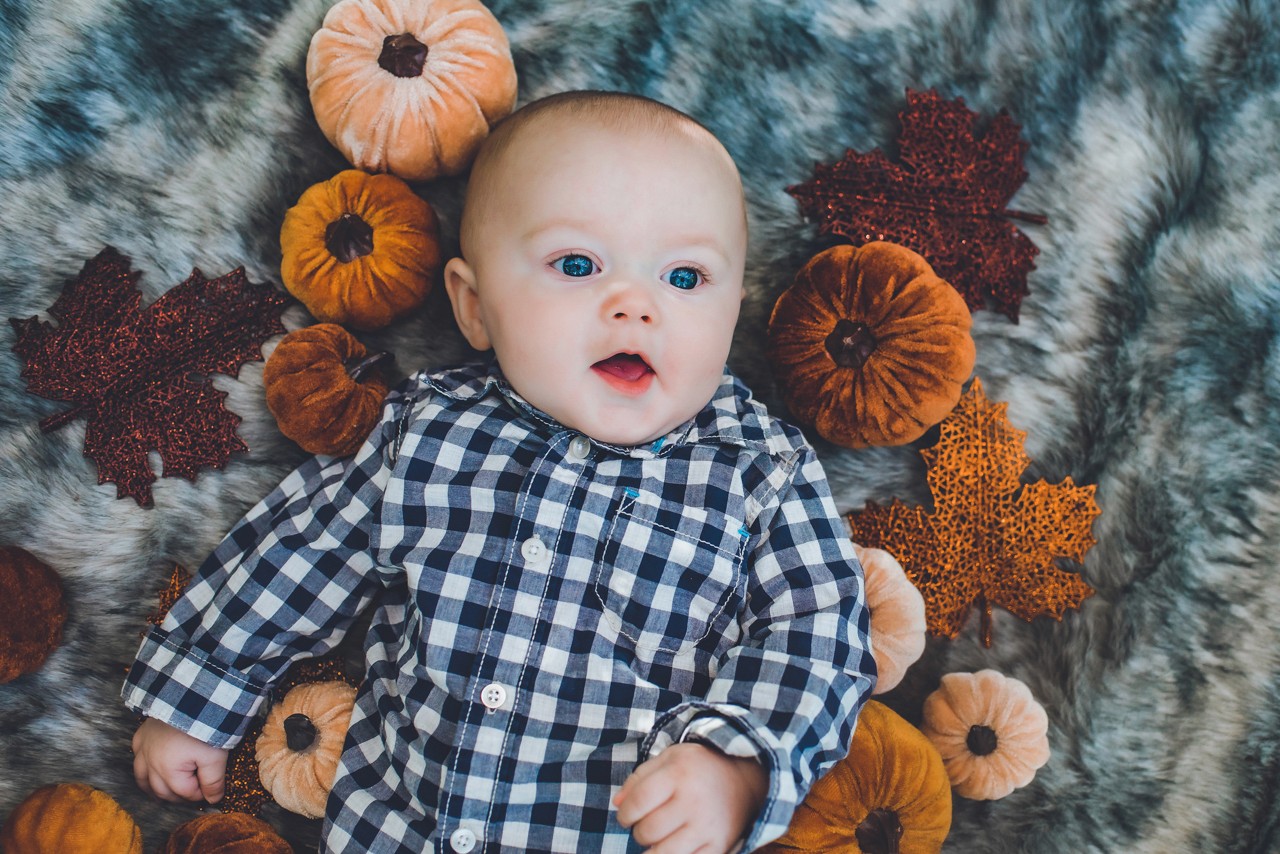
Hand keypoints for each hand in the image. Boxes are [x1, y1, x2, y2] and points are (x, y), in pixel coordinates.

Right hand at [131, 716, 228, 803]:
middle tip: (193, 792)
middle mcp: (149, 763)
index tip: (212, 788)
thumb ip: (213, 782)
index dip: (201, 793)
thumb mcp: (215, 757)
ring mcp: (143, 748)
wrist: (192, 696)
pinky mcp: (141, 734)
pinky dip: (143, 766)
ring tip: (168, 791)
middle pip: (161, 790)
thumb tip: (213, 800)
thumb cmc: (205, 728)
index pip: (184, 793)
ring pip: (142, 778)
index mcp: (167, 771)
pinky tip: (150, 766)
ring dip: (155, 787)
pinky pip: (136, 756)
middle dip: (178, 795)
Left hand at [614, 742, 768, 853]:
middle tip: (646, 824)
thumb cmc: (698, 768)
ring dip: (652, 850)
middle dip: (639, 831)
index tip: (626, 815)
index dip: (625, 813)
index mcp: (679, 773)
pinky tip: (673, 846)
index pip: (638, 802)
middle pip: (648, 830)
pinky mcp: (718, 846)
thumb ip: (639, 778)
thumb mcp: (669, 759)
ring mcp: (707, 826)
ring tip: (657, 838)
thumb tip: (617, 803)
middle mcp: (694, 801)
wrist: (742, 780)